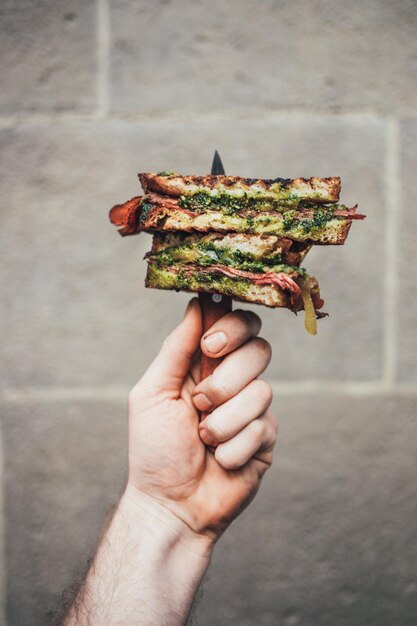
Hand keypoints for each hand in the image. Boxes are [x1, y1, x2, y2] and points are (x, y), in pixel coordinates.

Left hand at [125, 298, 276, 544]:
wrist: (171, 505)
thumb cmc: (154, 449)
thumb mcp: (153, 392)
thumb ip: (175, 348)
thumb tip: (198, 302)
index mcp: (203, 364)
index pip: (233, 324)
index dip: (230, 326)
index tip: (209, 346)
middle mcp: (231, 381)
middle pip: (259, 347)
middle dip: (227, 376)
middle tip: (200, 399)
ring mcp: (251, 409)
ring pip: (261, 390)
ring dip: (223, 421)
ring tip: (203, 439)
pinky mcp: (266, 437)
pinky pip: (263, 426)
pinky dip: (232, 447)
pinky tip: (219, 460)